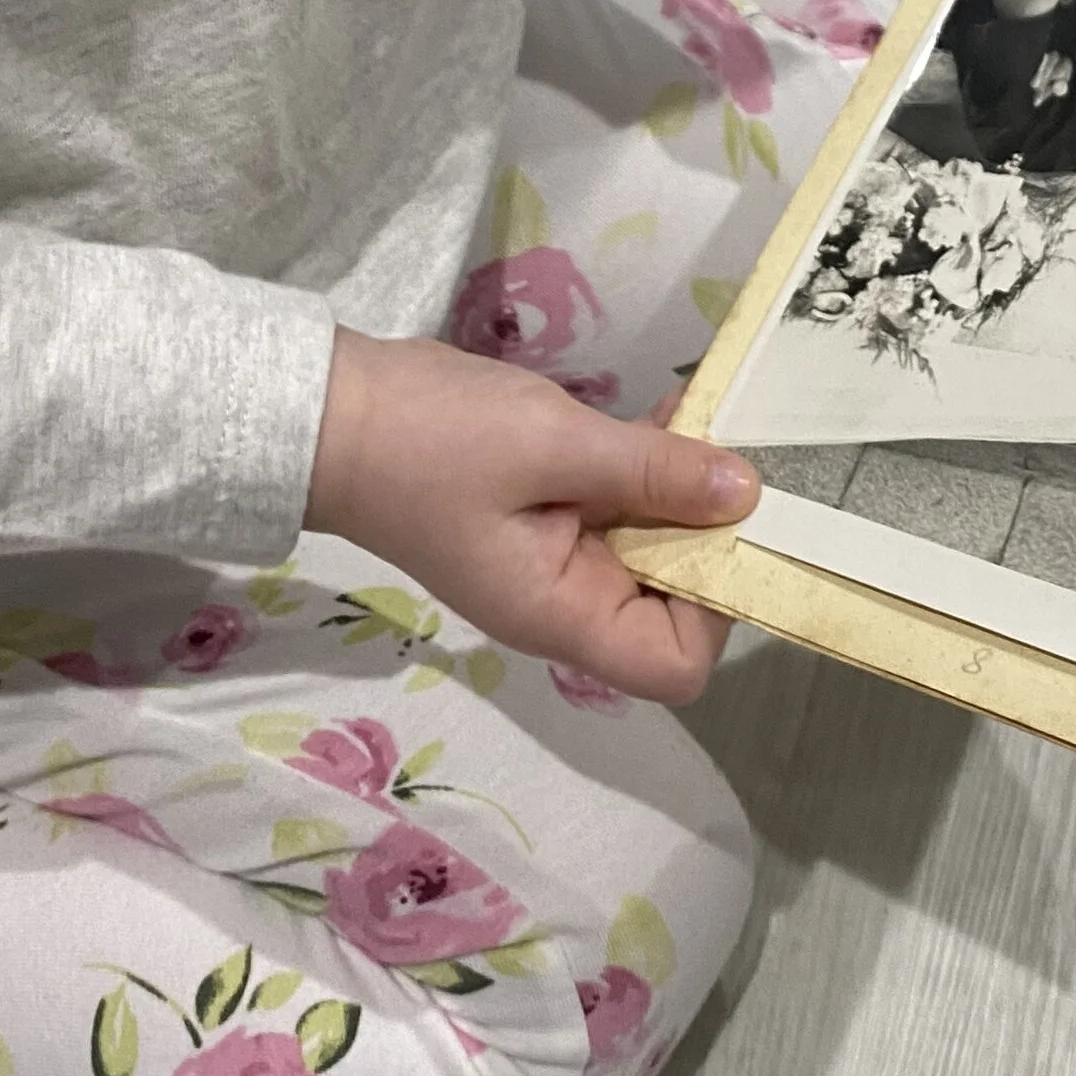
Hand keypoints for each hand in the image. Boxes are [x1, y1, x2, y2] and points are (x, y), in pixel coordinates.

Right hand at [306, 332, 753, 703]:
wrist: (330, 412)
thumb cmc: (432, 440)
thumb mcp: (553, 445)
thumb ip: (651, 471)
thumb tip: (745, 494)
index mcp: (560, 615)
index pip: (673, 664)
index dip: (716, 605)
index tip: (724, 524)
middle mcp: (564, 603)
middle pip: (672, 604)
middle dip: (710, 531)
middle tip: (735, 451)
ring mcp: (553, 559)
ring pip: (651, 546)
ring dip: (683, 489)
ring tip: (705, 418)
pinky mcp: (545, 515)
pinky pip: (618, 507)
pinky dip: (648, 467)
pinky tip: (668, 411)